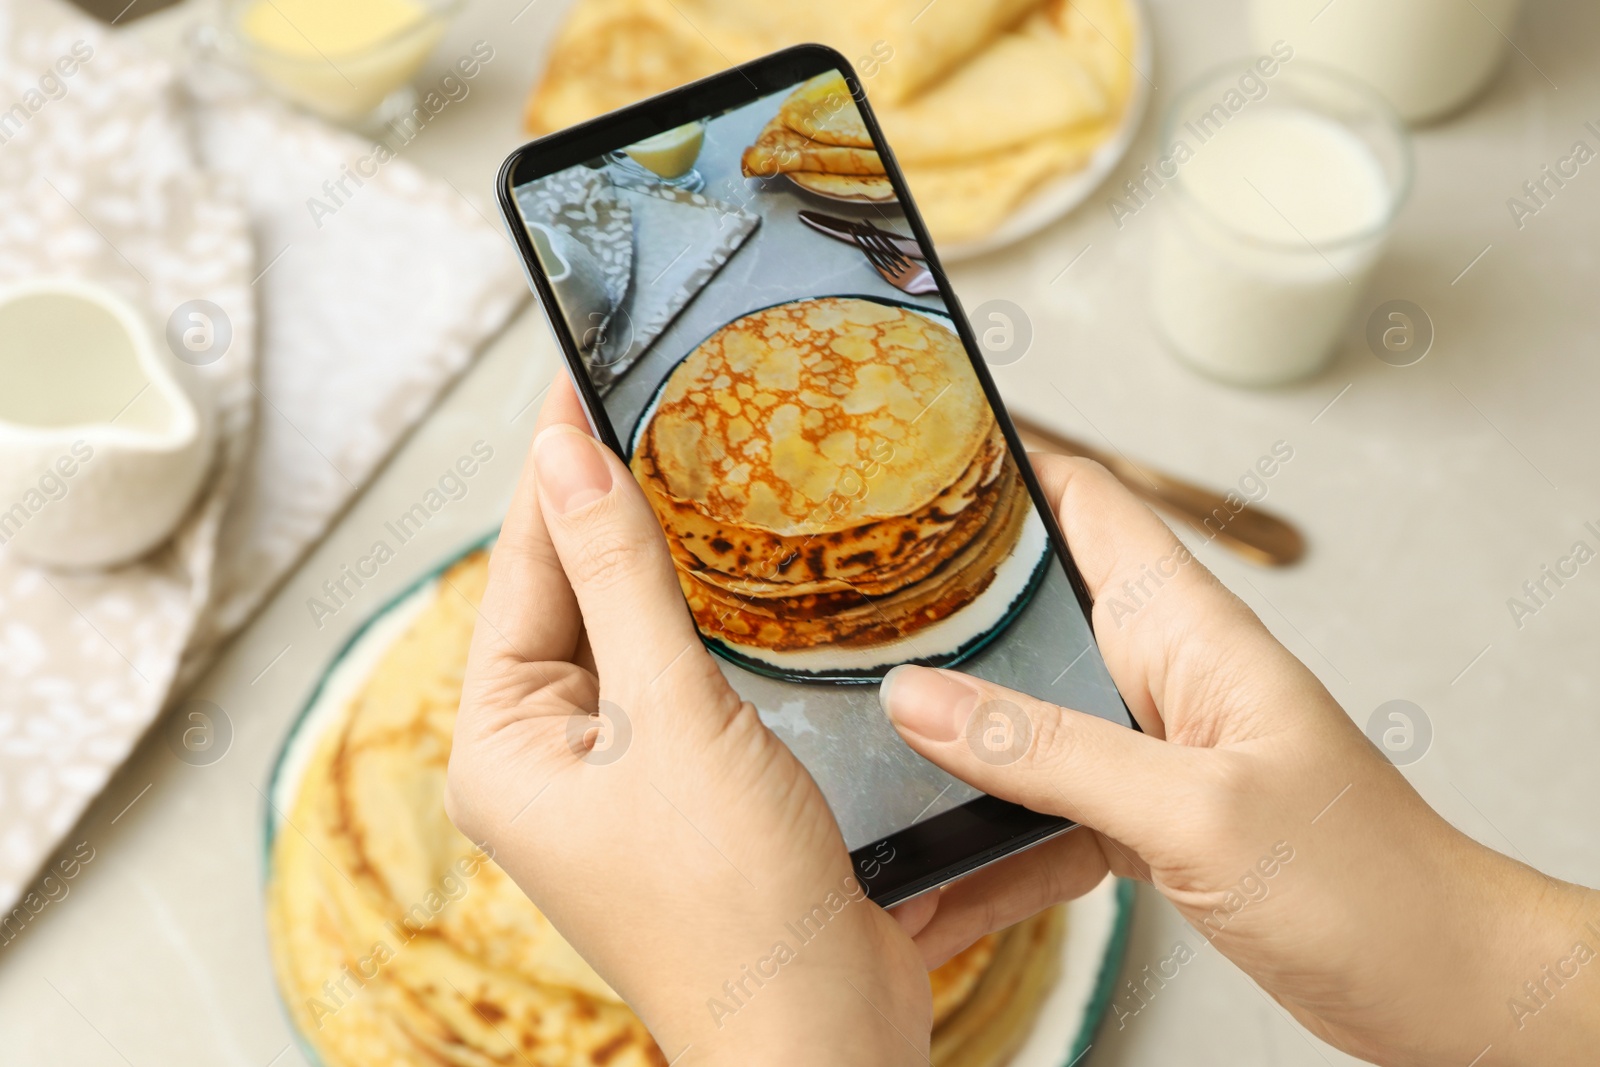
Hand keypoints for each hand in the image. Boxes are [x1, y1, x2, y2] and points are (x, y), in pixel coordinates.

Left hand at [445, 375, 928, 1065]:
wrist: (820, 1031)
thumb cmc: (731, 906)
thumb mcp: (668, 717)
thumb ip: (619, 578)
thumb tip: (564, 458)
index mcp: (504, 748)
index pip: (522, 572)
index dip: (555, 470)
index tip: (578, 380)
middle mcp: (547, 760)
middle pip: (569, 597)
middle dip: (605, 506)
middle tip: (645, 402)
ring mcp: (617, 777)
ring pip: (628, 632)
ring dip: (658, 556)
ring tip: (686, 460)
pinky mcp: (684, 788)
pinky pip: (677, 676)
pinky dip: (702, 618)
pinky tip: (735, 570)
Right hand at [881, 453, 1599, 1066]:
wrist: (1433, 983)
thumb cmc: (1363, 881)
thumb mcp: (1191, 809)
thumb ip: (1048, 751)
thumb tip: (919, 698)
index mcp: (1186, 629)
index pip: (1088, 502)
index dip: (1005, 461)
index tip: (915, 452)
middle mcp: (1161, 673)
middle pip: (1038, 604)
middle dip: (949, 599)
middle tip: (851, 600)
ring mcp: (1151, 746)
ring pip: (1030, 704)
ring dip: (957, 716)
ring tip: (867, 721)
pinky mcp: (1145, 816)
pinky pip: (1046, 796)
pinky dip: (992, 817)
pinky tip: (938, 847)